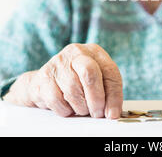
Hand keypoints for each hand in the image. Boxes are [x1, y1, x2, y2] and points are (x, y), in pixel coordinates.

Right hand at [4, 43, 122, 118]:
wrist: (45, 80)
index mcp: (94, 51)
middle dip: (96, 99)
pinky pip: (56, 100)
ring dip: (80, 107)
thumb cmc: (77, 80)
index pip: (110, 71)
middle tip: (97, 113)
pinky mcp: (44, 77)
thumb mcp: (97, 80)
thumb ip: (108, 92)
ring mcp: (58, 62)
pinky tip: (67, 106)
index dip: (114, 95)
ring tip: (81, 108)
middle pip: (90, 74)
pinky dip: (65, 109)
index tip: (112, 113)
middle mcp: (77, 52)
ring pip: (73, 90)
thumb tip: (112, 113)